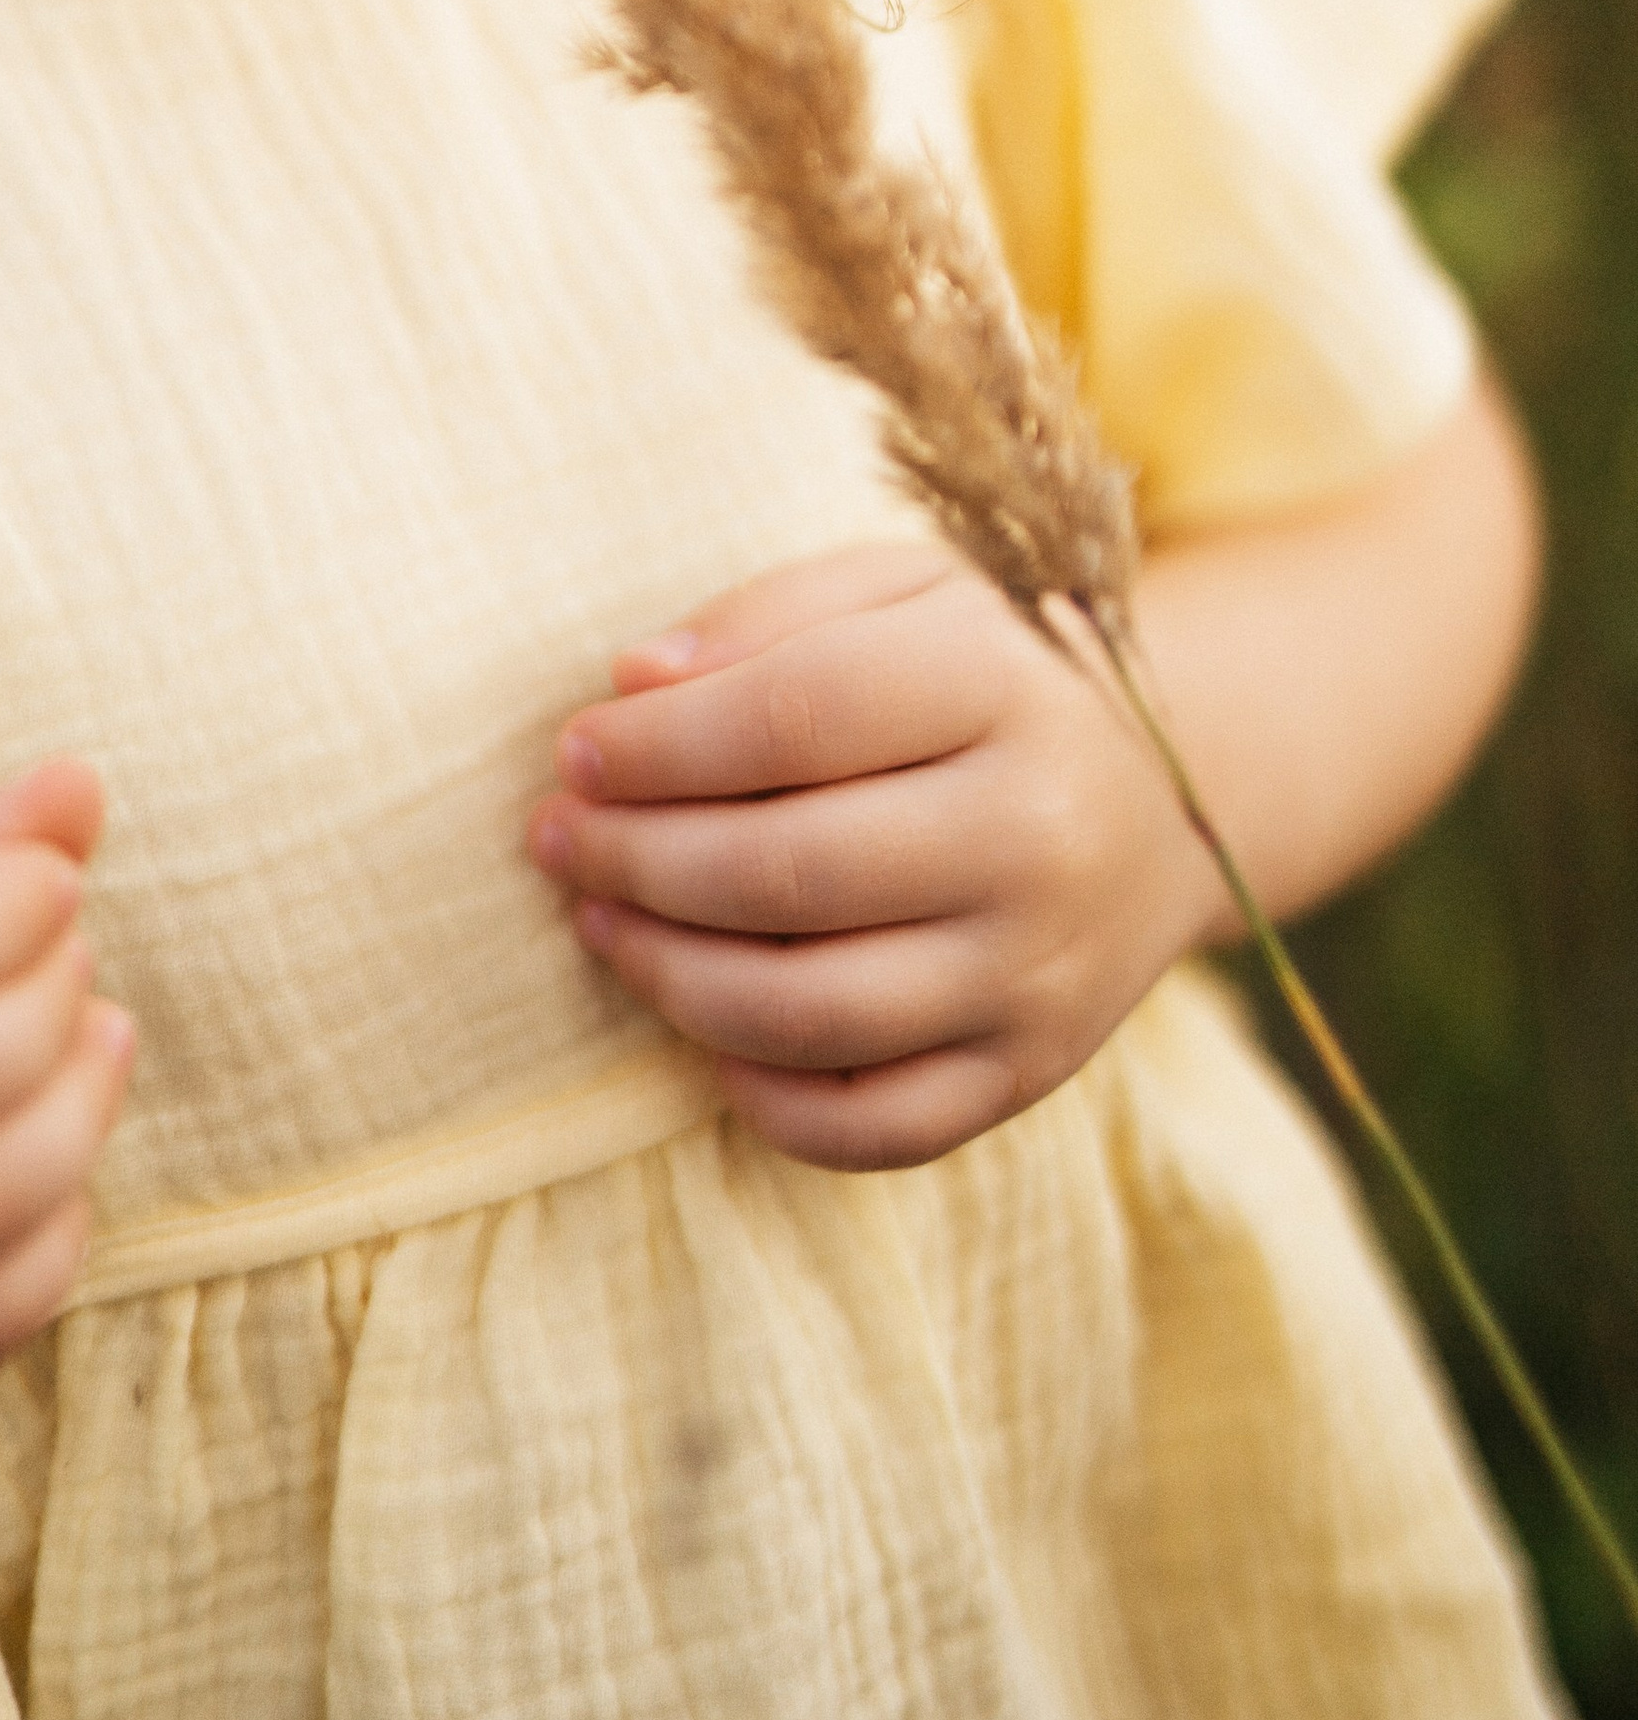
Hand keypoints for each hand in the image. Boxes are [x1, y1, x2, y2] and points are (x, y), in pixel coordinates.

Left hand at [526, 544, 1219, 1170]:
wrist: (1163, 791)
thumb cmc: (985, 674)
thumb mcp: (900, 592)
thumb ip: (767, 619)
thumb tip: (632, 685)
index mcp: (1001, 688)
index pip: (795, 719)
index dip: (658, 744)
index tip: (576, 749)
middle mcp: (1036, 837)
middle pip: (790, 872)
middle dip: (637, 859)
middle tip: (556, 838)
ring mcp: (1039, 972)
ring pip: (815, 1011)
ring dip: (669, 975)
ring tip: (598, 921)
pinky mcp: (1030, 1072)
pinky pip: (873, 1127)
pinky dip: (764, 1096)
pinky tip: (698, 1028)